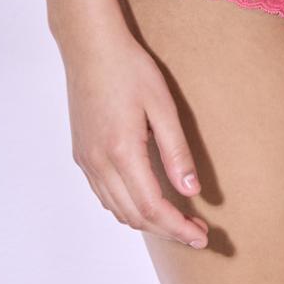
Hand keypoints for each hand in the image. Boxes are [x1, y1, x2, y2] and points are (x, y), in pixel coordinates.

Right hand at [61, 26, 210, 249]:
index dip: (178, 227)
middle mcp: (99, 163)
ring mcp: (86, 160)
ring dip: (147, 222)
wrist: (90, 47)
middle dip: (167, 230)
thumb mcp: (162, 105)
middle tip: (196, 232)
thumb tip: (192, 189)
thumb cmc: (129, 69)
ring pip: (117, 210)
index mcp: (122, 152)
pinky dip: (127, 207)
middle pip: (134, 216)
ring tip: (177, 219)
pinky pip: (104, 195)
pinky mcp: (82, 154)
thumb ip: (176, 150)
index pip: (153, 207)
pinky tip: (147, 200)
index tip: (201, 236)